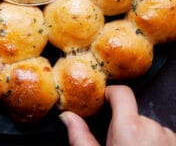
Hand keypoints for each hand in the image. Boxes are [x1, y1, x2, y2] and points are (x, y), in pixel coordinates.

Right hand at [60, 85, 175, 145]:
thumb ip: (80, 136)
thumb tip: (68, 117)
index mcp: (130, 127)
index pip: (122, 93)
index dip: (111, 94)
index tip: (105, 102)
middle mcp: (154, 129)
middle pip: (136, 114)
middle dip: (127, 125)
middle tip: (118, 145)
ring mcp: (170, 139)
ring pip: (152, 128)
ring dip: (144, 137)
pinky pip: (166, 140)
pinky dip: (157, 145)